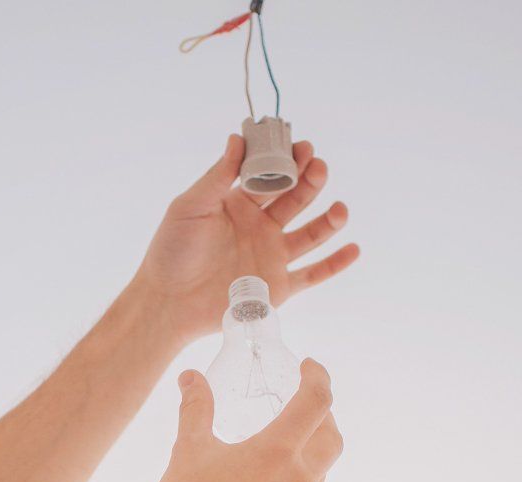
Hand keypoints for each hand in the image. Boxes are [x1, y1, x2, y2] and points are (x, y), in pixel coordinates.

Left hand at [133, 136, 361, 347]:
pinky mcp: (278, 287)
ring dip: (329, 221)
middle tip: (318, 168)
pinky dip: (335, 263)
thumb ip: (218, 175)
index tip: (302, 146)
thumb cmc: (172, 252)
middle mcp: (261, 227)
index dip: (288, 161)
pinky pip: (313, 274)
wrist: (168, 302)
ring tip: (340, 211)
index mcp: (240, 204)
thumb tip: (238, 138)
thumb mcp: (190, 206)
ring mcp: (272, 256)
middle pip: (296, 200)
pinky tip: (354, 249)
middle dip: (310, 182)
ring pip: (310, 235)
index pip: (272, 176)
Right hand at [133, 358, 342, 481]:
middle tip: (303, 400)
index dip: (317, 377)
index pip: (316, 402)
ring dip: (315, 445)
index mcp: (276, 453)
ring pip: (323, 467)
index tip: (307, 367)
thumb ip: (195, 408)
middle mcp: (297, 480)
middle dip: (324, 413)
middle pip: (333, 437)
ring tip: (288, 435)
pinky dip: (302, 471)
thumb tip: (190, 378)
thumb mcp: (189, 450)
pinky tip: (274, 472)